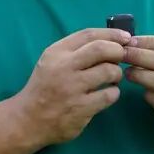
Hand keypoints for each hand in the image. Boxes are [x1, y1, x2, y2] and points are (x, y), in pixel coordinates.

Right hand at [16, 28, 130, 145]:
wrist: (27, 120)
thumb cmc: (45, 87)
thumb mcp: (51, 61)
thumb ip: (75, 50)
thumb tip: (111, 39)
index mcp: (56, 53)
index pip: (88, 35)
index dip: (111, 33)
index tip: (125, 37)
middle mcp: (63, 67)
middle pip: (101, 49)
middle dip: (118, 51)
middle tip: (122, 57)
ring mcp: (72, 89)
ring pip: (109, 71)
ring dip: (117, 73)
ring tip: (113, 78)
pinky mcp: (81, 109)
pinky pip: (109, 95)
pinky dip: (114, 93)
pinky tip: (108, 94)